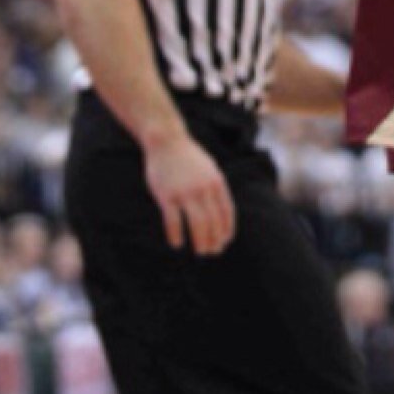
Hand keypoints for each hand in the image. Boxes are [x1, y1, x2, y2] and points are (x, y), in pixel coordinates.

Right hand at [142, 132, 236, 255]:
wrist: (167, 140)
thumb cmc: (188, 157)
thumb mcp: (209, 169)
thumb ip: (216, 189)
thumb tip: (222, 213)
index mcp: (216, 183)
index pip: (226, 213)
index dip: (226, 231)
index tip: (224, 242)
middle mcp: (203, 189)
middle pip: (213, 222)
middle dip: (215, 241)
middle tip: (212, 252)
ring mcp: (185, 192)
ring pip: (197, 224)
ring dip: (200, 242)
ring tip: (200, 252)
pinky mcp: (167, 195)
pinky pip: (173, 221)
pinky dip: (176, 235)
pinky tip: (177, 243)